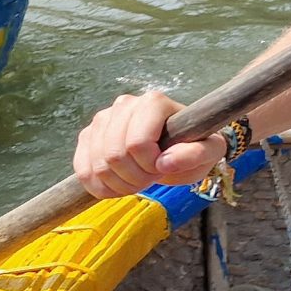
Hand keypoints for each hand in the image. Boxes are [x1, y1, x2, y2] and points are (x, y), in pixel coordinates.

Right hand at [73, 89, 224, 198]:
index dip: (150, 165)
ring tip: (138, 181)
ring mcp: (102, 119)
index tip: (163, 167)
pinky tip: (119, 186)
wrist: (176, 147)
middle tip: (151, 178)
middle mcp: (124, 104)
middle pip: (115, 155)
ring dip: (119, 185)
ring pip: (98, 165)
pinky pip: (83, 170)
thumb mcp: (208, 151)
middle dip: (135, 178)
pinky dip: (100, 187)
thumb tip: (165, 162)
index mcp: (153, 102)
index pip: (137, 143)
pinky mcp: (88, 136)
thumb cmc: (194, 146)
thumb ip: (196, 154)